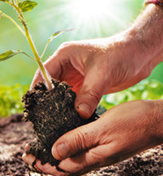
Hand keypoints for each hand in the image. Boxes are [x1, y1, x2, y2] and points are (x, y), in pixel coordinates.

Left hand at [23, 100, 162, 175]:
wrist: (154, 121)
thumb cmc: (132, 123)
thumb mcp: (103, 129)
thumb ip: (79, 140)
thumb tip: (54, 152)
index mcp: (93, 157)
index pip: (61, 168)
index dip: (42, 164)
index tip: (27, 156)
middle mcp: (94, 158)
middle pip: (63, 166)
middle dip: (44, 161)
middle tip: (29, 153)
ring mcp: (98, 153)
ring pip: (71, 159)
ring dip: (54, 154)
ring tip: (41, 146)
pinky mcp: (102, 145)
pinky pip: (80, 150)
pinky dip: (67, 147)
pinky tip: (63, 138)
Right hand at [32, 33, 151, 118]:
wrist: (139, 55)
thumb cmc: (120, 54)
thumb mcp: (103, 73)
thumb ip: (89, 94)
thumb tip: (79, 114)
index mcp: (65, 55)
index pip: (44, 73)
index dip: (38, 89)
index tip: (36, 107)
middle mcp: (67, 66)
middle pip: (50, 85)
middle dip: (47, 100)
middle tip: (44, 118)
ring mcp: (76, 76)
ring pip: (61, 94)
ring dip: (59, 105)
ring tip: (55, 120)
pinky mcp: (84, 86)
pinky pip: (73, 98)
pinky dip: (71, 108)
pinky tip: (70, 118)